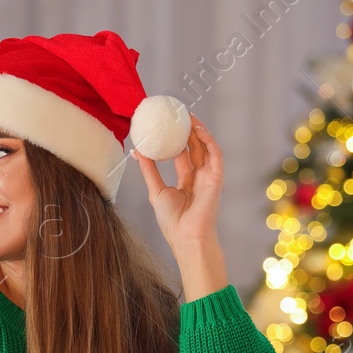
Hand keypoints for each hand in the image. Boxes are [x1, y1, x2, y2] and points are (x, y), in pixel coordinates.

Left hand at [135, 115, 223, 256]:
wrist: (186, 238)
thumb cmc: (172, 221)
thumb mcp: (155, 191)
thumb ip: (149, 170)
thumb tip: (137, 151)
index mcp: (187, 181)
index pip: (183, 155)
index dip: (177, 139)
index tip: (167, 125)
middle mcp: (199, 177)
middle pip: (195, 148)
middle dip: (189, 130)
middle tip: (178, 114)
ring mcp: (209, 177)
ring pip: (206, 148)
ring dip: (199, 131)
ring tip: (188, 116)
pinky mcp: (216, 178)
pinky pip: (215, 155)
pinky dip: (208, 141)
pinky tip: (198, 130)